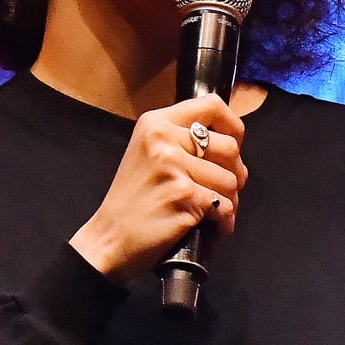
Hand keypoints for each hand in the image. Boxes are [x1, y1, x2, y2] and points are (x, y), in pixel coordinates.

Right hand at [69, 93, 247, 283]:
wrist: (109, 239)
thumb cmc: (132, 201)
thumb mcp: (147, 153)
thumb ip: (181, 140)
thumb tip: (230, 141)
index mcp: (155, 123)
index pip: (212, 105)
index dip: (233, 126)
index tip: (234, 144)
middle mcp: (163, 139)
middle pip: (230, 146)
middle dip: (235, 172)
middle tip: (223, 189)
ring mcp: (174, 166)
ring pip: (231, 180)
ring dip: (229, 201)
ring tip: (212, 211)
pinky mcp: (184, 195)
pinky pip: (224, 205)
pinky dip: (223, 221)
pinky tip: (211, 227)